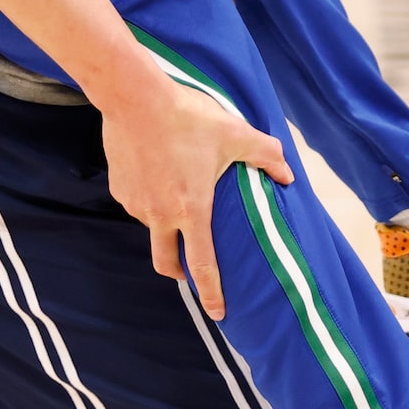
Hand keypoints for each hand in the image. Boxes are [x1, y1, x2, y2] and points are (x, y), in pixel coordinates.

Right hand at [97, 71, 293, 319]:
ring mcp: (136, 203)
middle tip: (190, 271)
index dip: (211, 292)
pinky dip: (148, 200)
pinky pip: (137, 203)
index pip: (202, 264)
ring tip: (177, 201)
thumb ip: (266, 156)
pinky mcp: (119, 188)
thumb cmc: (187, 116)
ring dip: (165, 226)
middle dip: (180, 273)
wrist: (133, 96)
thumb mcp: (234, 133)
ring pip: (151, 228)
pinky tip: (156, 176)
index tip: (217, 312)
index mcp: (191, 210)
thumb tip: (288, 175)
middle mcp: (160, 215)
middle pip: (166, 262)